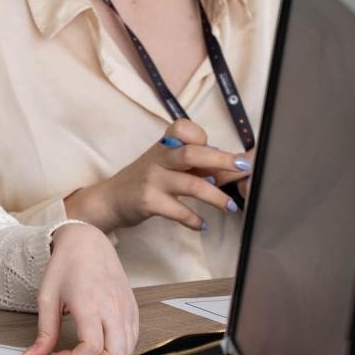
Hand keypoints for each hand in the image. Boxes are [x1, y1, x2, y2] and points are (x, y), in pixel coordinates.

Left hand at [24, 222, 138, 354]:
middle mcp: (112, 307)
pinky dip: (120, 345)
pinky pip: (133, 336)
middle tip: (77, 354)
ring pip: (128, 349)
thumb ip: (44, 331)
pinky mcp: (132, 306)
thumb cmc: (66, 265)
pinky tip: (102, 338)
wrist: (88, 241)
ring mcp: (126, 307)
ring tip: (88, 348)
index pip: (91, 348)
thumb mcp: (47, 297)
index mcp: (89, 304)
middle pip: (115, 354)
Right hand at [63, 119, 251, 234]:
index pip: (184, 129)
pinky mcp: (149, 202)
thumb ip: (193, 164)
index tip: (217, 148)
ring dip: (215, 197)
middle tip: (243, 168)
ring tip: (230, 206)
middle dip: (221, 161)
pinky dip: (194, 219)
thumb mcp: (165, 164)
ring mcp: (153, 180)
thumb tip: (230, 168)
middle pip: (192, 154)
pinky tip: (203, 225)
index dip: (201, 136)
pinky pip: (178, 211)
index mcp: (164, 145)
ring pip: (191, 185)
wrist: (110, 200)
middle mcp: (158, 158)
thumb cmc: (145, 180)